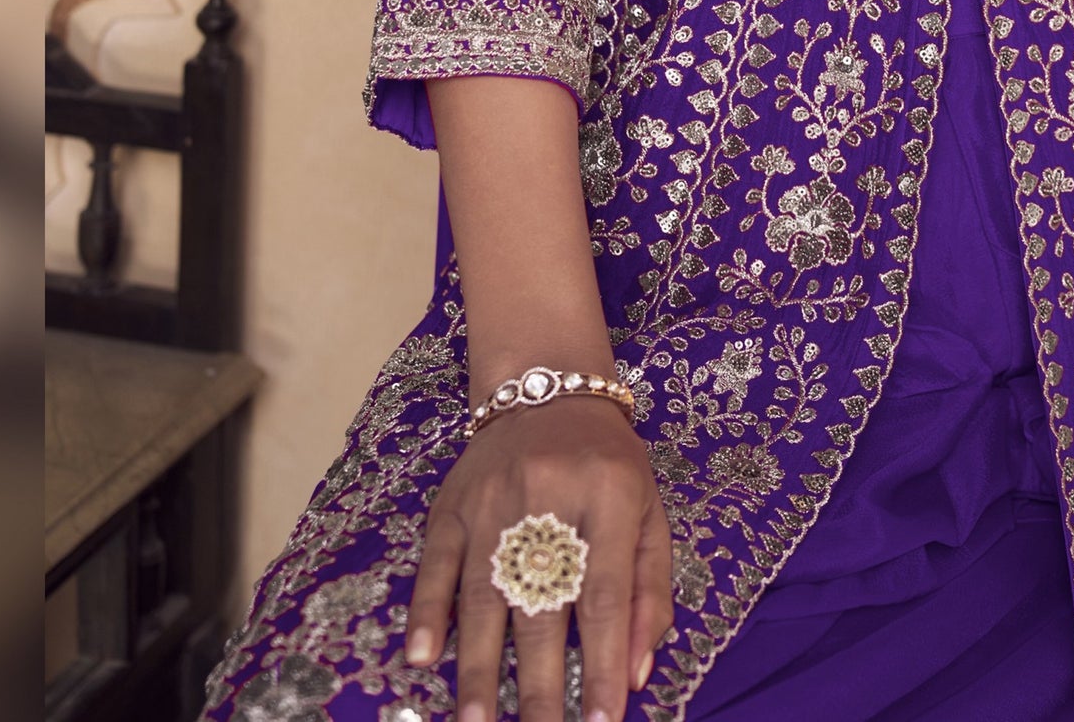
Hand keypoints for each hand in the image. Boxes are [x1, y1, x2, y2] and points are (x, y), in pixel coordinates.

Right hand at [404, 397, 672, 721]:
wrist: (546, 385)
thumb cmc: (607, 462)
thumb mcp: (647, 510)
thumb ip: (649, 587)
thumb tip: (639, 672)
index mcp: (608, 496)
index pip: (605, 595)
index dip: (606, 663)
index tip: (605, 721)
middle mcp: (549, 497)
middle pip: (544, 605)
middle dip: (542, 685)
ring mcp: (493, 501)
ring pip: (486, 595)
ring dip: (480, 667)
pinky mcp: (451, 503)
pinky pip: (435, 562)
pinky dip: (428, 611)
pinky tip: (423, 656)